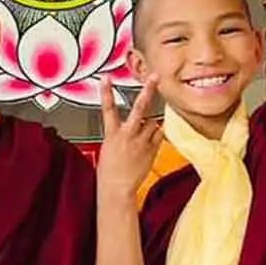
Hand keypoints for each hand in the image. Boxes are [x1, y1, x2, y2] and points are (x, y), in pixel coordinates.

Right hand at [97, 74, 163, 197]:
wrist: (117, 188)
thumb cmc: (110, 170)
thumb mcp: (109, 147)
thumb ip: (121, 133)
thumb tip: (139, 122)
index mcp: (111, 135)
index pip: (108, 109)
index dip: (106, 93)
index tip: (106, 79)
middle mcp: (127, 136)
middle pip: (139, 109)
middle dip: (147, 91)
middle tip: (154, 76)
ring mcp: (141, 142)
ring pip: (152, 122)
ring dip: (150, 124)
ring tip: (142, 136)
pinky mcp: (152, 149)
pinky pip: (159, 134)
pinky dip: (157, 134)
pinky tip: (149, 142)